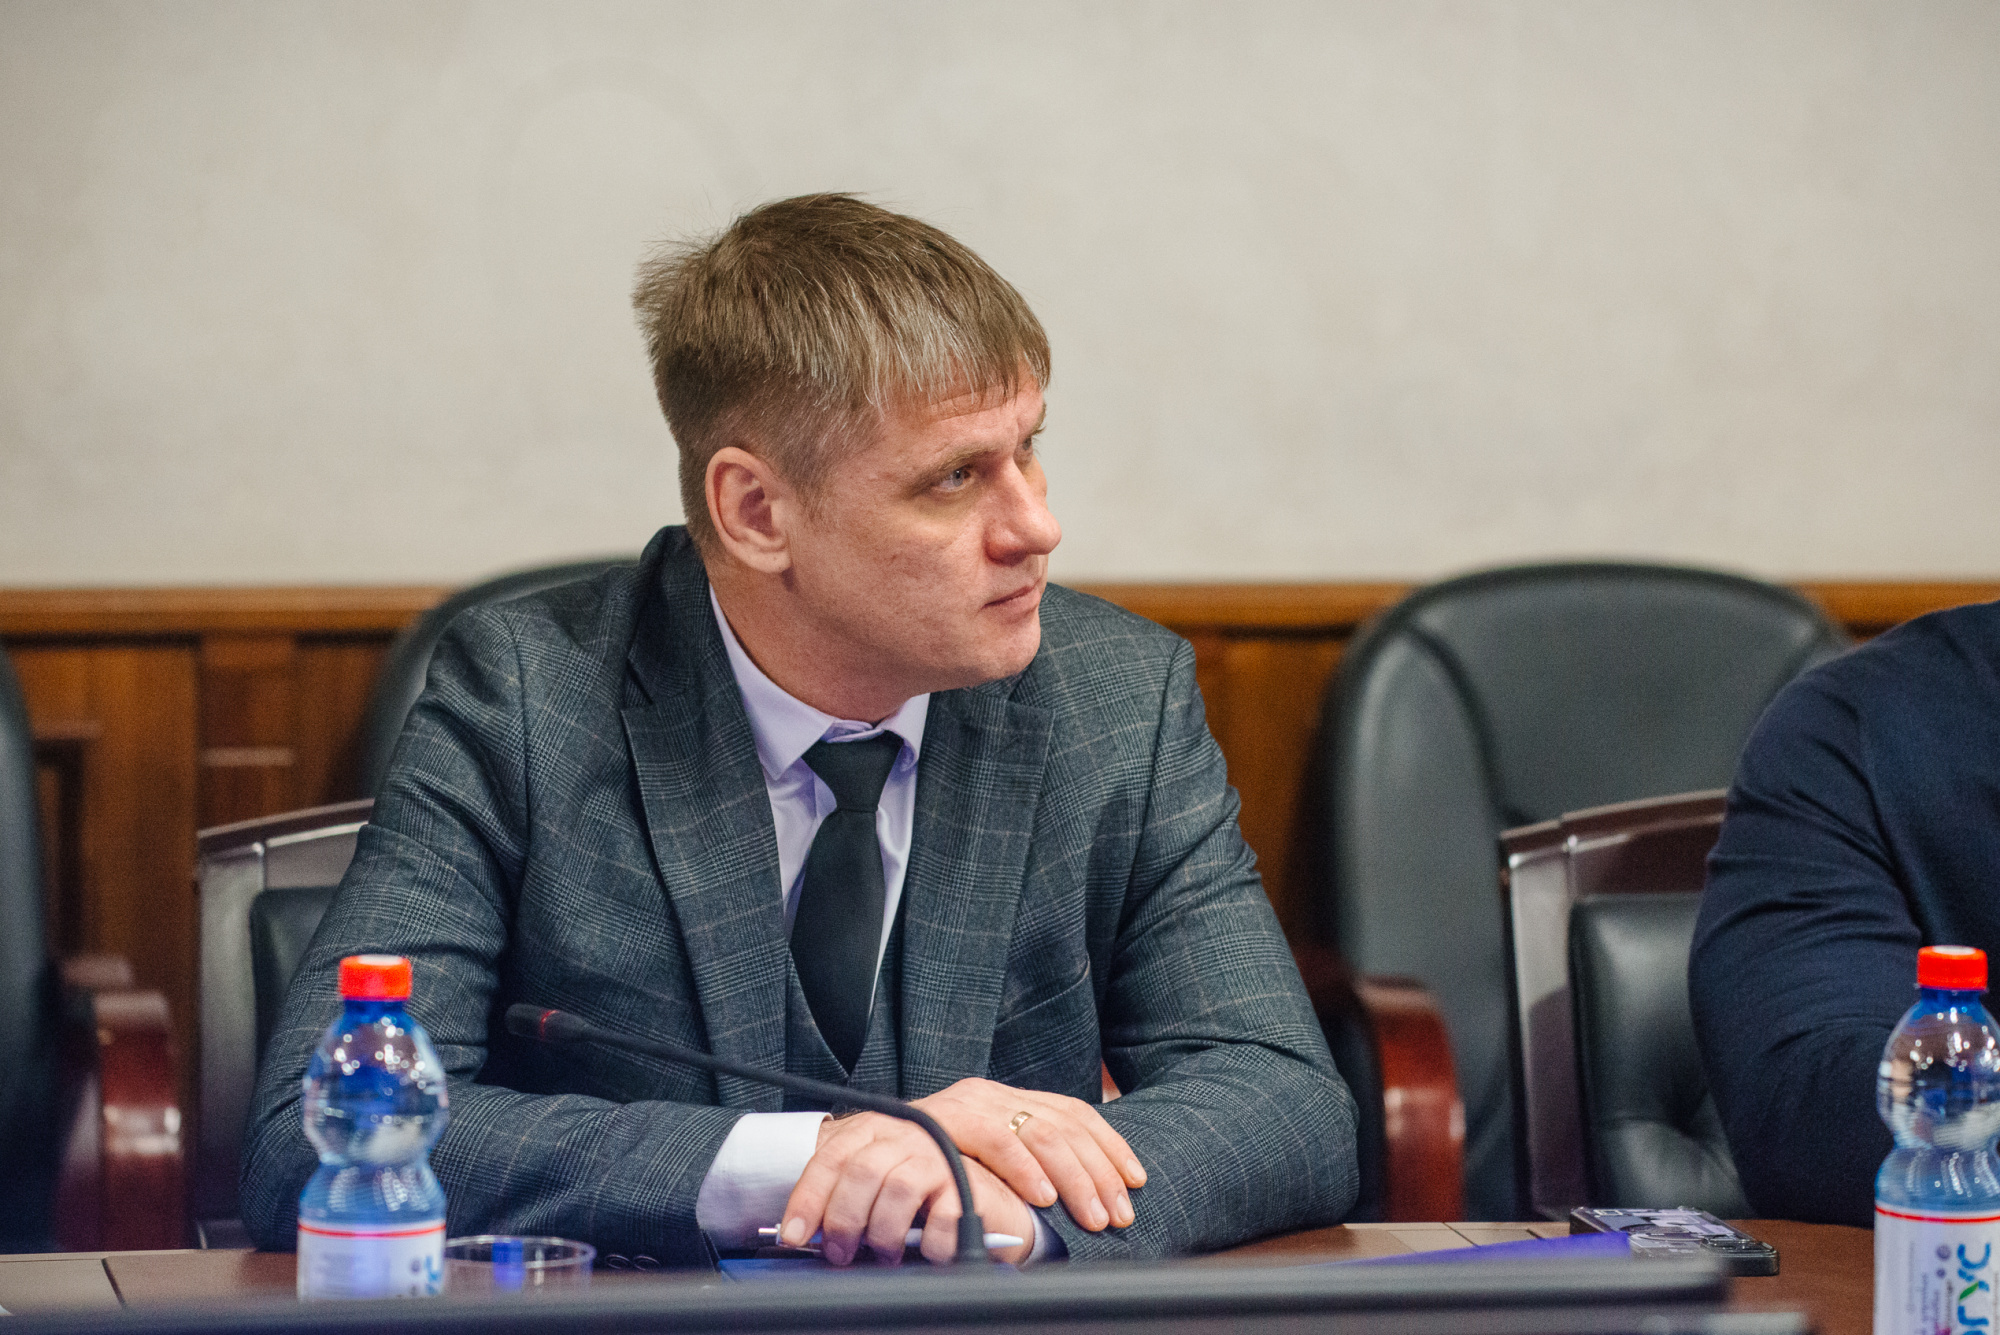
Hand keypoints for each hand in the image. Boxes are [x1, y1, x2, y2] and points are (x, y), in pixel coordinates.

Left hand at [779, 1113, 1035, 1265]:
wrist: (988, 1193)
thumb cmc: (922, 1195)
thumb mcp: (877, 1185)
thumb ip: (845, 1194)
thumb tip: (804, 1232)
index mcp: (874, 1131)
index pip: (831, 1159)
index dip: (808, 1198)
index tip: (794, 1235)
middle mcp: (906, 1136)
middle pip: (862, 1171)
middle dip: (844, 1220)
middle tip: (840, 1253)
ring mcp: (939, 1157)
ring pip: (898, 1190)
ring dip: (884, 1233)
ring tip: (885, 1255)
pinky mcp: (969, 1184)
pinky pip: (941, 1217)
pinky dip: (928, 1245)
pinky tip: (925, 1253)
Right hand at [911, 1078, 1145, 1232]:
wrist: (852, 1148)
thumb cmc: (919, 1163)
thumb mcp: (976, 1160)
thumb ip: (1016, 1168)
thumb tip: (1069, 1198)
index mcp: (1006, 1101)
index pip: (1072, 1114)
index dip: (1109, 1147)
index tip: (1136, 1181)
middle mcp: (992, 1095)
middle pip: (1063, 1125)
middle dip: (1099, 1171)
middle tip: (1119, 1214)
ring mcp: (969, 1104)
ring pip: (1039, 1131)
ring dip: (1073, 1176)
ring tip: (1091, 1214)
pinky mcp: (945, 1118)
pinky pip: (995, 1139)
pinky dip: (1024, 1168)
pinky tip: (1044, 1197)